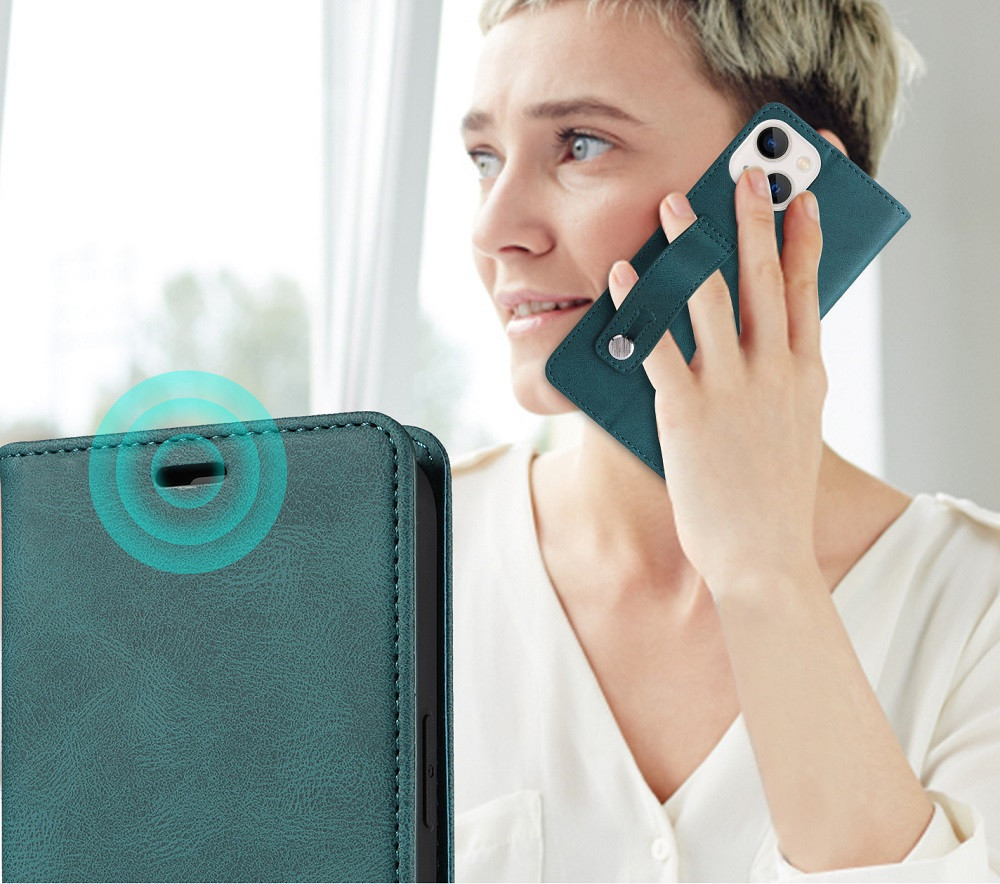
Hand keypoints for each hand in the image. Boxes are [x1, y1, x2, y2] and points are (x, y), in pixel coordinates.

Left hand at [608, 167, 826, 596]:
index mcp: (805, 376)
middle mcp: (774, 373)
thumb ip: (782, 385)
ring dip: (689, 245)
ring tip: (672, 204)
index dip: (805, 241)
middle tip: (745, 175)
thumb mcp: (794, 431)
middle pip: (764, 280)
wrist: (763, 556)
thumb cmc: (773, 498)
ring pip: (711, 300)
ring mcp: (732, 389)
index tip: (803, 200)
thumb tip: (765, 351)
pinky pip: (658, 345)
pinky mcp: (688, 411)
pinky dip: (639, 306)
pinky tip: (623, 276)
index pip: (808, 293)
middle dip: (753, 221)